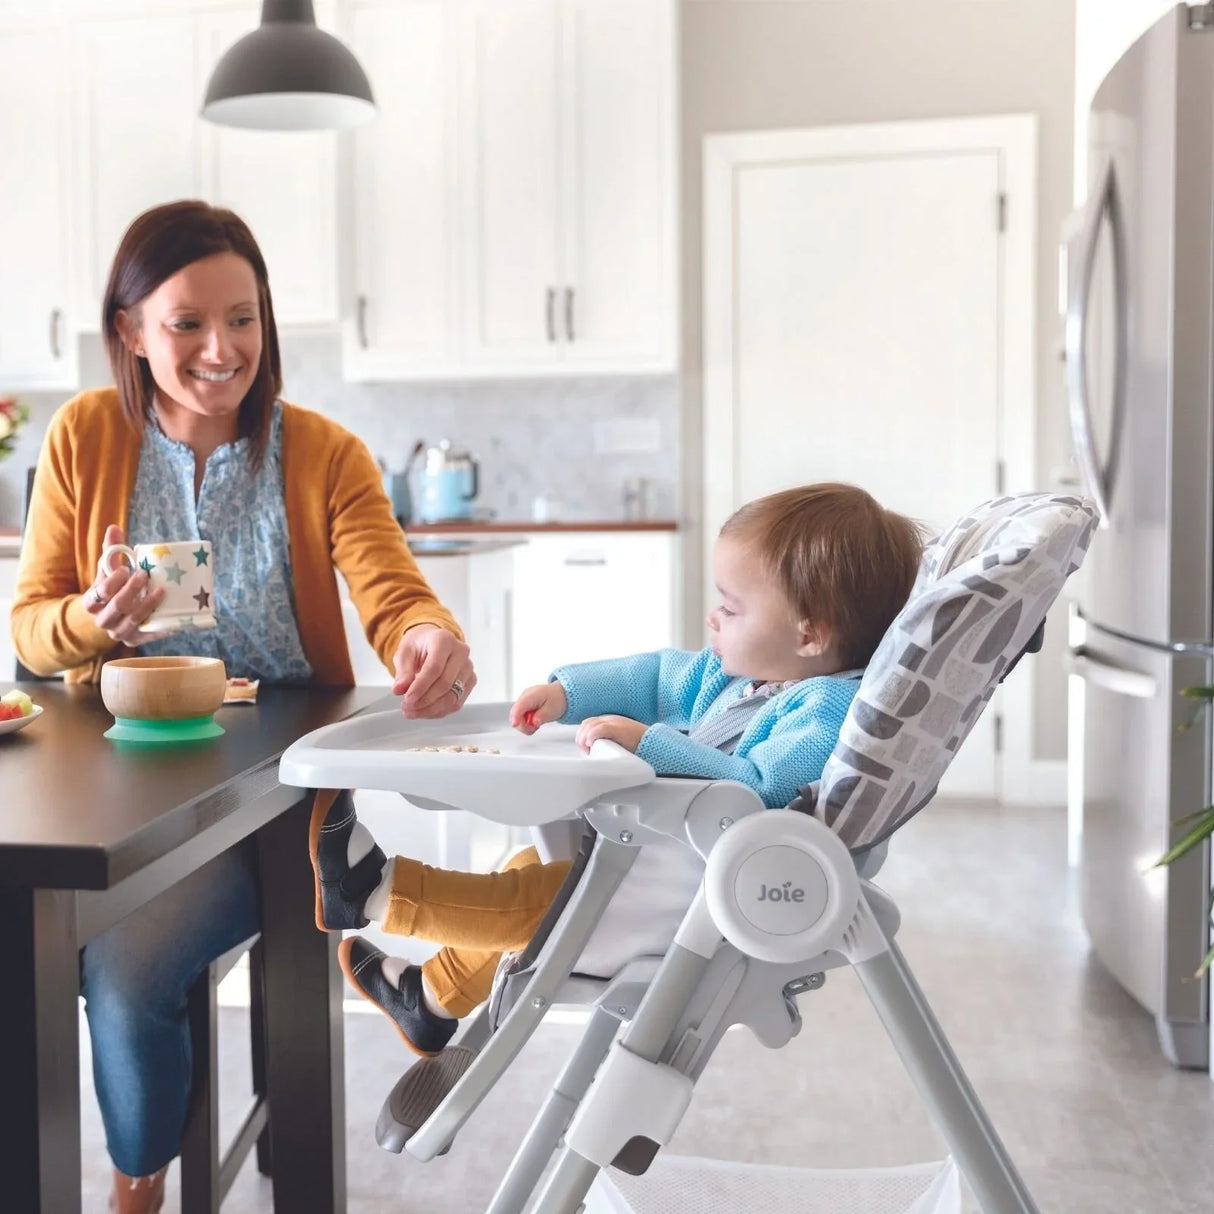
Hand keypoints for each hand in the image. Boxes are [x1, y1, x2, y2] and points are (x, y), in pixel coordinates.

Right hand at [83, 524, 170, 645]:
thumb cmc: (114, 588)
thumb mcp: (110, 571)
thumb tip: (114, 528)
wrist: (113, 615)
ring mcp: (119, 632)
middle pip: (117, 606)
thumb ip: (111, 551)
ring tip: (162, 590)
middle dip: (131, 590)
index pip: (99, 593)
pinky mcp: (135, 640)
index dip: (112, 582)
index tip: (126, 569)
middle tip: (144, 575)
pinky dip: (161, 627)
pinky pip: (148, 635)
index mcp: (92, 603)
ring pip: (133, 620)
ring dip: (148, 605)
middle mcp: (103, 620)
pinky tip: (173, 618)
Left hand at [392, 623, 475, 718]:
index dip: (420, 687)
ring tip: (413, 712)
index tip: (407, 699)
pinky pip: (456, 702)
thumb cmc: (419, 645)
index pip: (434, 668)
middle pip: (445, 683)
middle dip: (424, 700)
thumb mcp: (404, 653)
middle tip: (407, 707)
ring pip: (452, 697)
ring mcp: (468, 667)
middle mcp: (461, 652)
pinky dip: (439, 711)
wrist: (431, 642)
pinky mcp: (470, 681)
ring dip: (431, 709)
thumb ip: (402, 671)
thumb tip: (399, 689)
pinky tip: (425, 711)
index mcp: (444, 640)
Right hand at [509, 682, 567, 733]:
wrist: (561, 695)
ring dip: (525, 725)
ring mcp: (523, 701)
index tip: (515, 724)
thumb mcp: (552, 710)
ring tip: (537, 723)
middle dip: (523, 724)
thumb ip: (541, 717)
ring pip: (516, 717)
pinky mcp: (524, 706)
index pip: (519, 706)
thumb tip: (533, 722)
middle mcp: (524, 697)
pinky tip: (535, 721)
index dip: (515, 716)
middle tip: (535, 727)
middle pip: (515, 714)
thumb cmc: (557, 699)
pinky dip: (526, 722)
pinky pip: (520, 717)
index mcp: (531, 695)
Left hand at [575, 715, 647, 753]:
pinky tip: (590, 744)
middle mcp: (611, 719)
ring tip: (586, 749)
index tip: (584, 746)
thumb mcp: (619, 741)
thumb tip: (594, 751)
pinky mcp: (618, 728)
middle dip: (581, 736)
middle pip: (587, 723)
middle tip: (584, 750)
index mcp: (611, 721)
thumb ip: (607, 741)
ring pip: (590, 725)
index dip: (583, 734)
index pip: (590, 723)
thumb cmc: (639, 745)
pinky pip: (600, 729)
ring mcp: (615, 722)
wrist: (654, 742)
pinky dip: (591, 736)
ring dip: (584, 738)